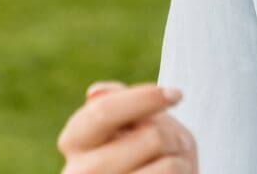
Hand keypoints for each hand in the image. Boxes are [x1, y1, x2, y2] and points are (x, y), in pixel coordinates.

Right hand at [58, 81, 197, 173]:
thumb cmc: (147, 153)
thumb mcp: (136, 122)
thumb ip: (120, 105)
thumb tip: (97, 92)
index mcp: (76, 141)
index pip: (103, 112)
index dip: (145, 98)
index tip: (175, 94)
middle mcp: (79, 172)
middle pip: (151, 136)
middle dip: (172, 137)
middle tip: (169, 146)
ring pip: (168, 165)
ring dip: (180, 161)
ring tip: (167, 168)